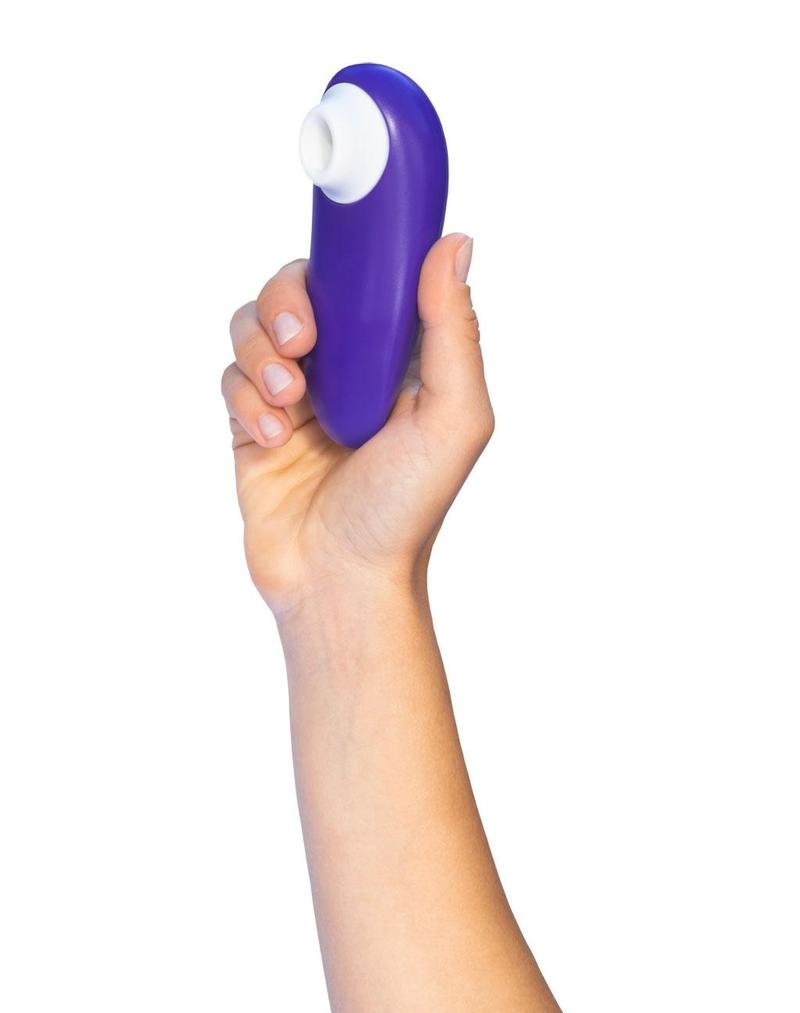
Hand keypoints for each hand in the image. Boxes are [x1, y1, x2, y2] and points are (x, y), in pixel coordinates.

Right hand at [222, 233, 492, 615]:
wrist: (342, 582)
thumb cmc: (405, 509)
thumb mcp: (453, 419)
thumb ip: (454, 332)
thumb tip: (455, 243)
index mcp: (397, 360)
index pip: (363, 279)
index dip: (345, 261)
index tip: (338, 265)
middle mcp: (346, 370)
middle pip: (296, 290)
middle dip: (287, 303)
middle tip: (303, 342)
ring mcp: (297, 397)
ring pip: (254, 328)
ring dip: (262, 353)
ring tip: (288, 400)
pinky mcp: (253, 426)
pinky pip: (231, 379)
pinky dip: (246, 401)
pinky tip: (273, 440)